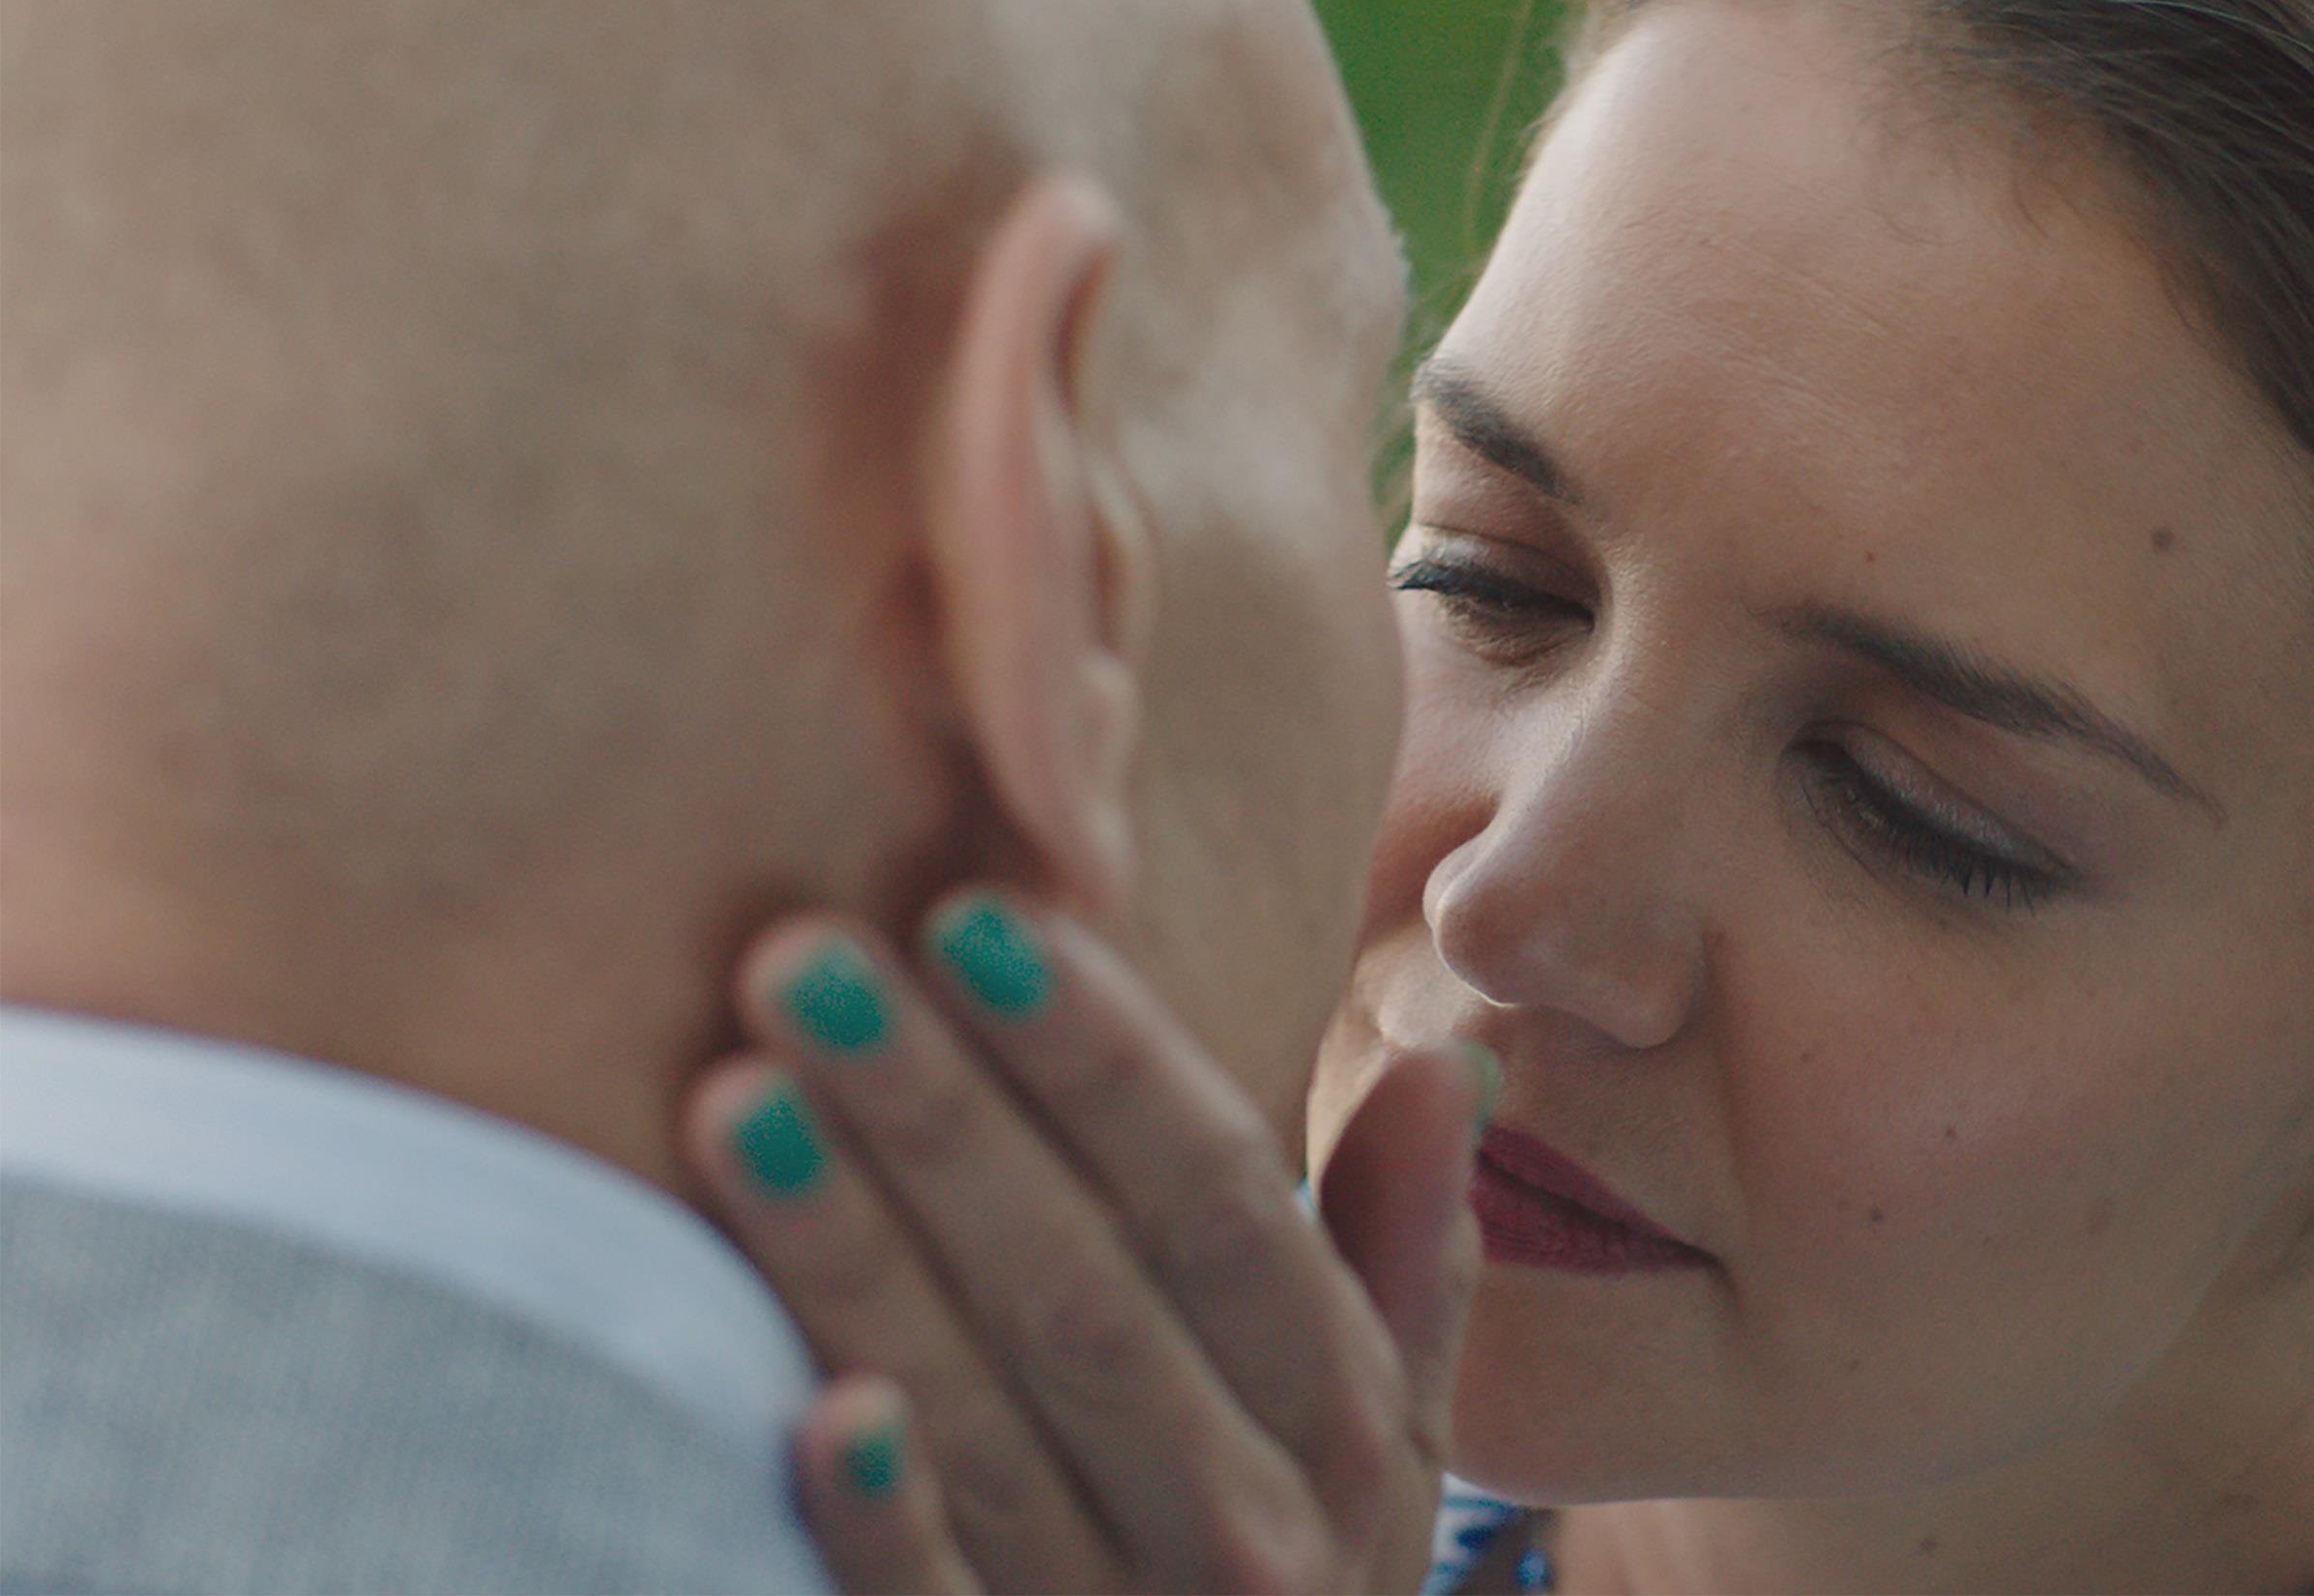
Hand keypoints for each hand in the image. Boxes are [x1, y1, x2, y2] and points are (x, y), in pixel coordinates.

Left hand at [680, 889, 1487, 1592]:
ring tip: (733, 1098)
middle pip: (1094, 1295)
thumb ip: (1404, 1256)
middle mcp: (1258, 1538)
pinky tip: (805, 1403)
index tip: (982, 917)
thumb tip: (1444, 1061)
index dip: (1106, 1063)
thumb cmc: (1277, 1572)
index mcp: (1344, 1433)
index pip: (1227, 1209)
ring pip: (994, 1425)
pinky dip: (886, 1520)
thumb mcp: (1375, 1440)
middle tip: (807, 959)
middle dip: (948, 1118)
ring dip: (862, 1260)